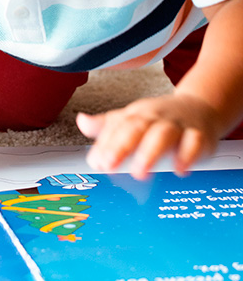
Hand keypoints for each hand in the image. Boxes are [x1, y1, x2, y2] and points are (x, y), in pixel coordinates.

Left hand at [77, 93, 220, 178]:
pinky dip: (187, 155)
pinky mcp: (199, 136)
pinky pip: (194, 143)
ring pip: (163, 135)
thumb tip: (81, 122)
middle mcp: (154, 118)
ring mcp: (177, 126)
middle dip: (121, 147)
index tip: (96, 163)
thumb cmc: (159, 118)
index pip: (116, 128)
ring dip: (150, 153)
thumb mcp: (130, 119)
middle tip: (109, 166)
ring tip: (139, 173)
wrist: (199, 108)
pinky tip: (179, 169)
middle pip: (136, 128)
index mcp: (135, 115)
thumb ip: (106, 126)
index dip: (104, 145)